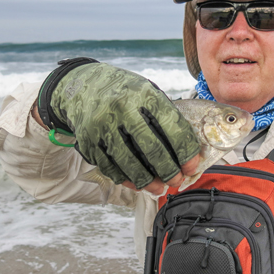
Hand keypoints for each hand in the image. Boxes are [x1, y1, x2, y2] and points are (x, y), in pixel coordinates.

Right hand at [41, 60, 200, 189]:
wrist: (81, 83)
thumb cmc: (123, 90)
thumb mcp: (146, 90)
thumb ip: (164, 114)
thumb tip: (187, 149)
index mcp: (144, 94)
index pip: (172, 126)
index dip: (185, 151)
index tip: (192, 166)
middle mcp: (122, 108)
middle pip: (151, 148)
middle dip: (168, 170)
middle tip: (177, 181)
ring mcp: (102, 125)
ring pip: (129, 162)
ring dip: (147, 181)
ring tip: (159, 189)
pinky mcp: (88, 140)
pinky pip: (110, 167)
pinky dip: (126, 179)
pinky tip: (138, 184)